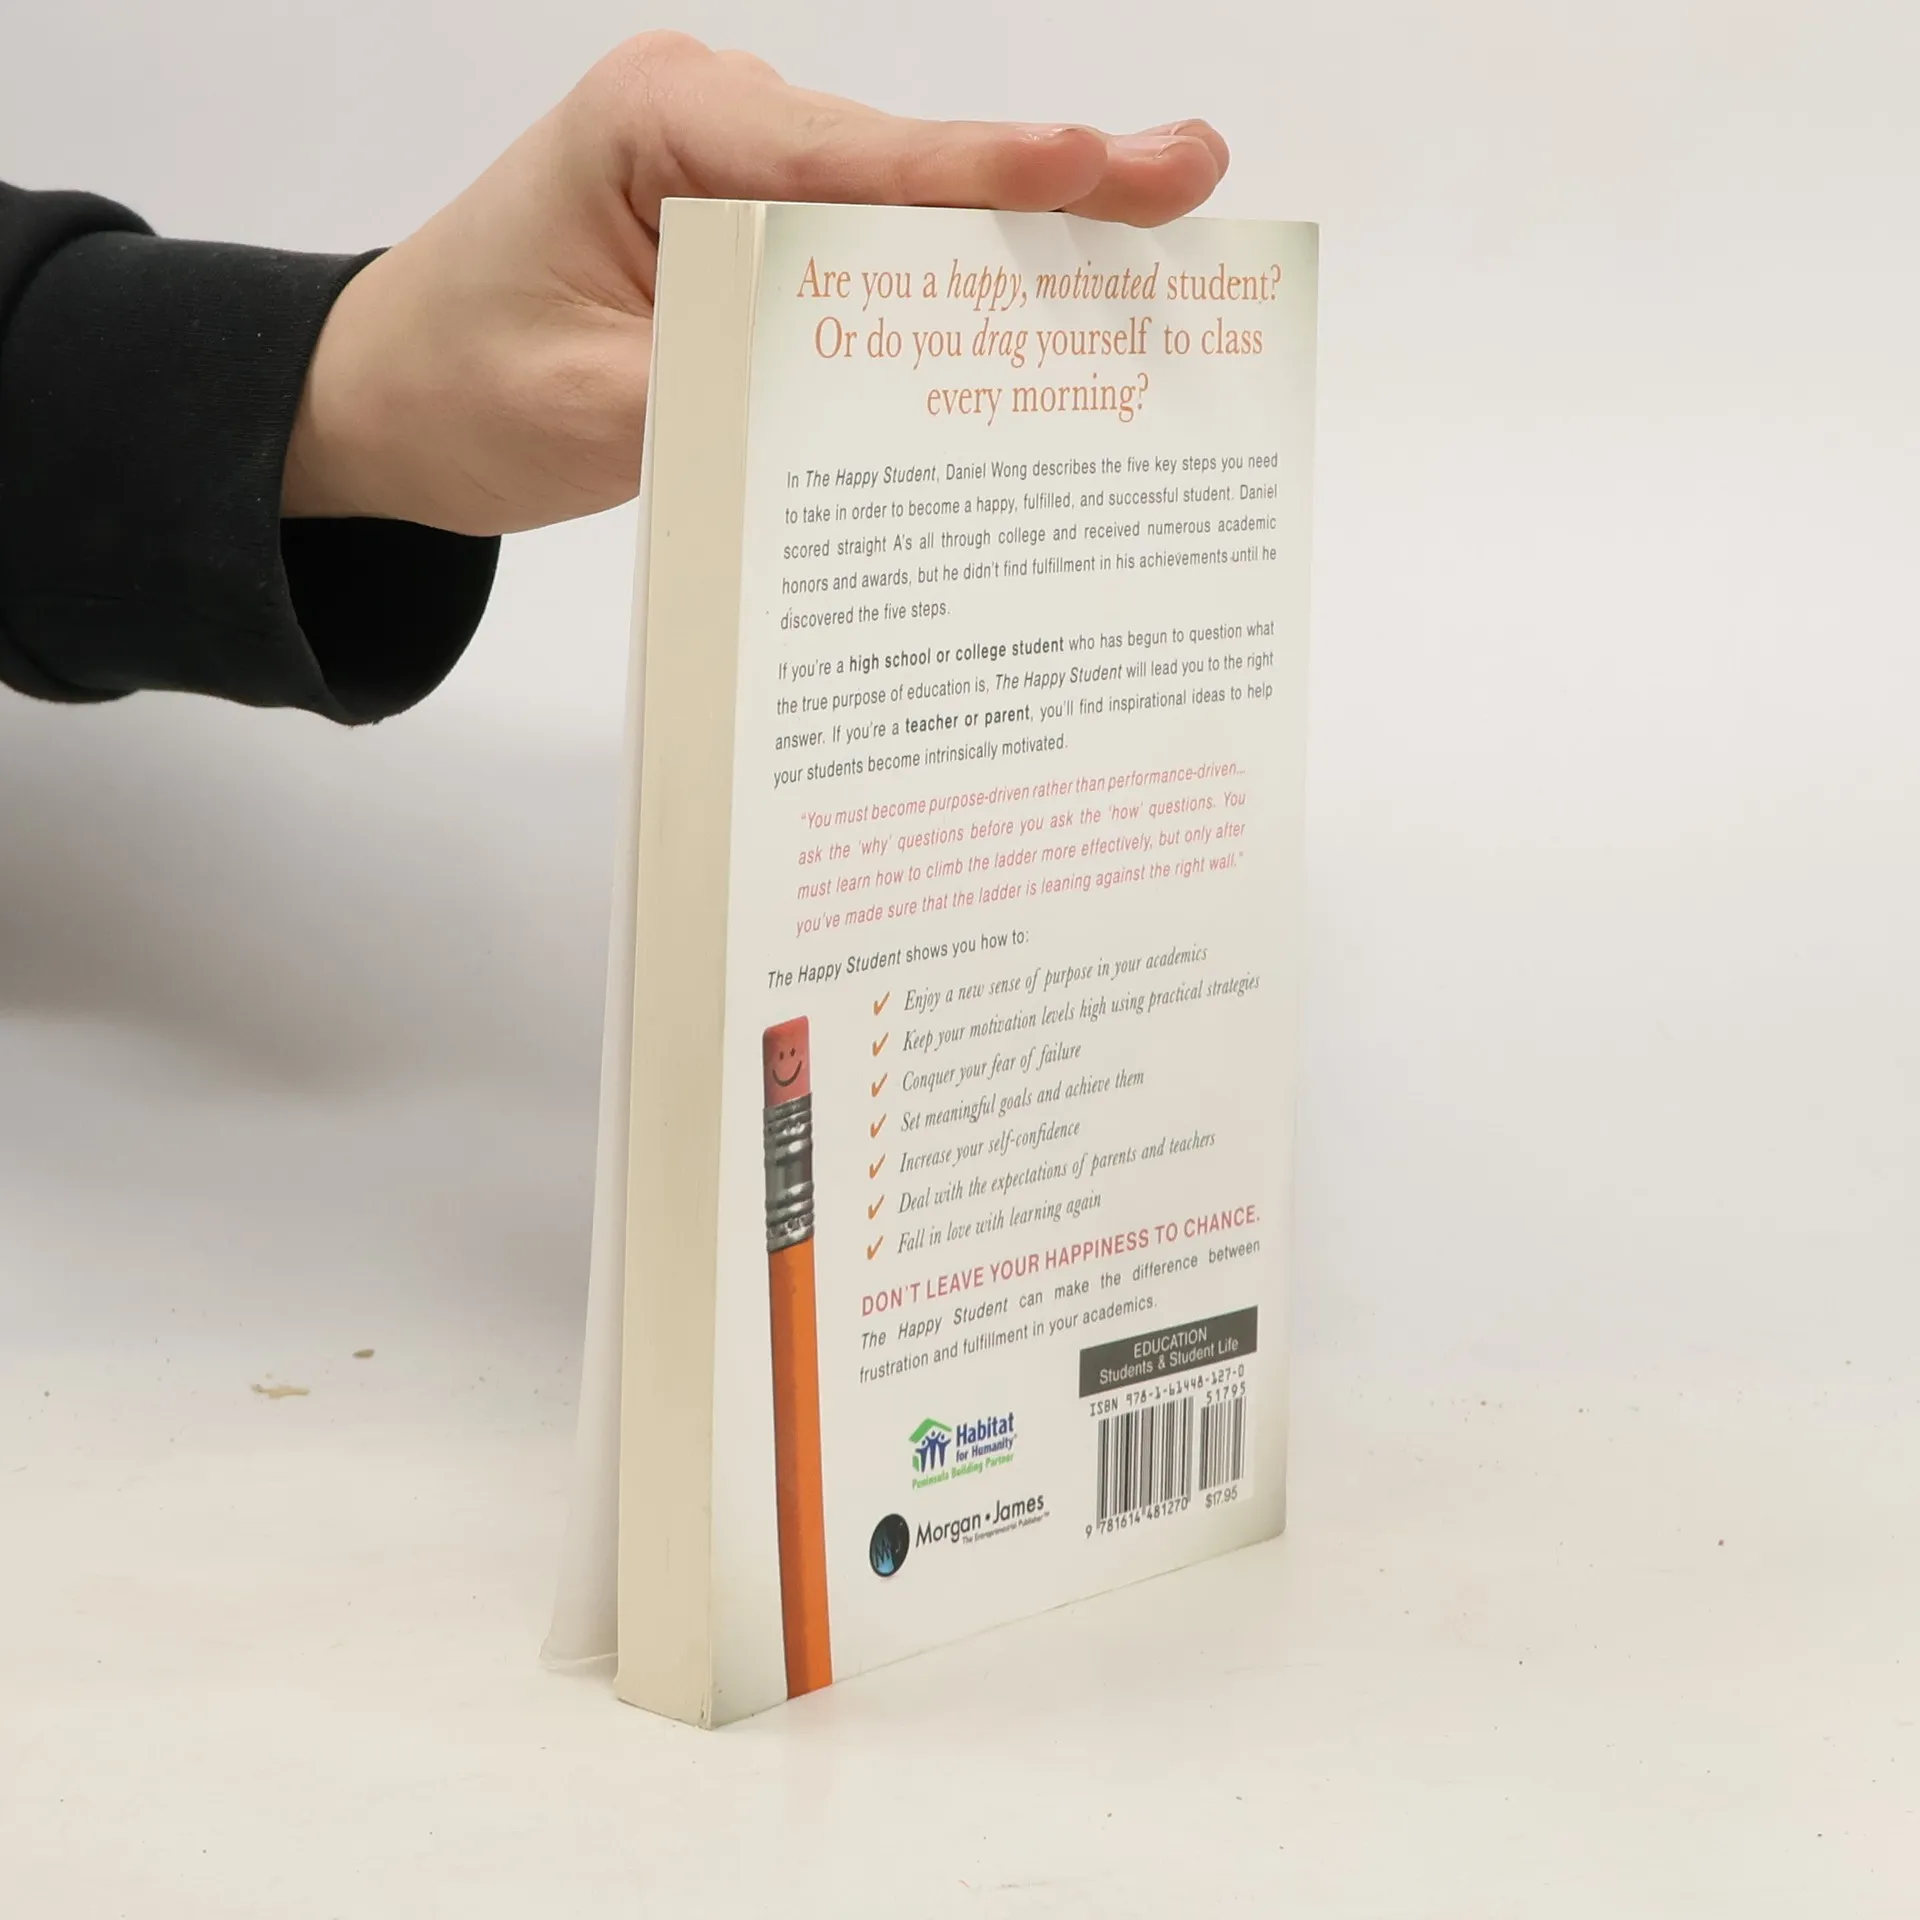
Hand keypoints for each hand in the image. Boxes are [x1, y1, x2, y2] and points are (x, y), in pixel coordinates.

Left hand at [282, 34, 1227, 535]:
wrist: (389, 396)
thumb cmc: (459, 383)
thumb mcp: (576, 410)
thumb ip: (713, 402)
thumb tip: (857, 421)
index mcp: (656, 125)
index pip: (839, 157)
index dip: (970, 172)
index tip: (1085, 167)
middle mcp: (715, 127)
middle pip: (901, 164)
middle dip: (1043, 181)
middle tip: (1186, 174)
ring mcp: (745, 179)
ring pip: (903, 209)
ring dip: (1016, 236)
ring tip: (1153, 229)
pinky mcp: (759, 239)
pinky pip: (870, 259)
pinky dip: (950, 287)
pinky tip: (1042, 301)